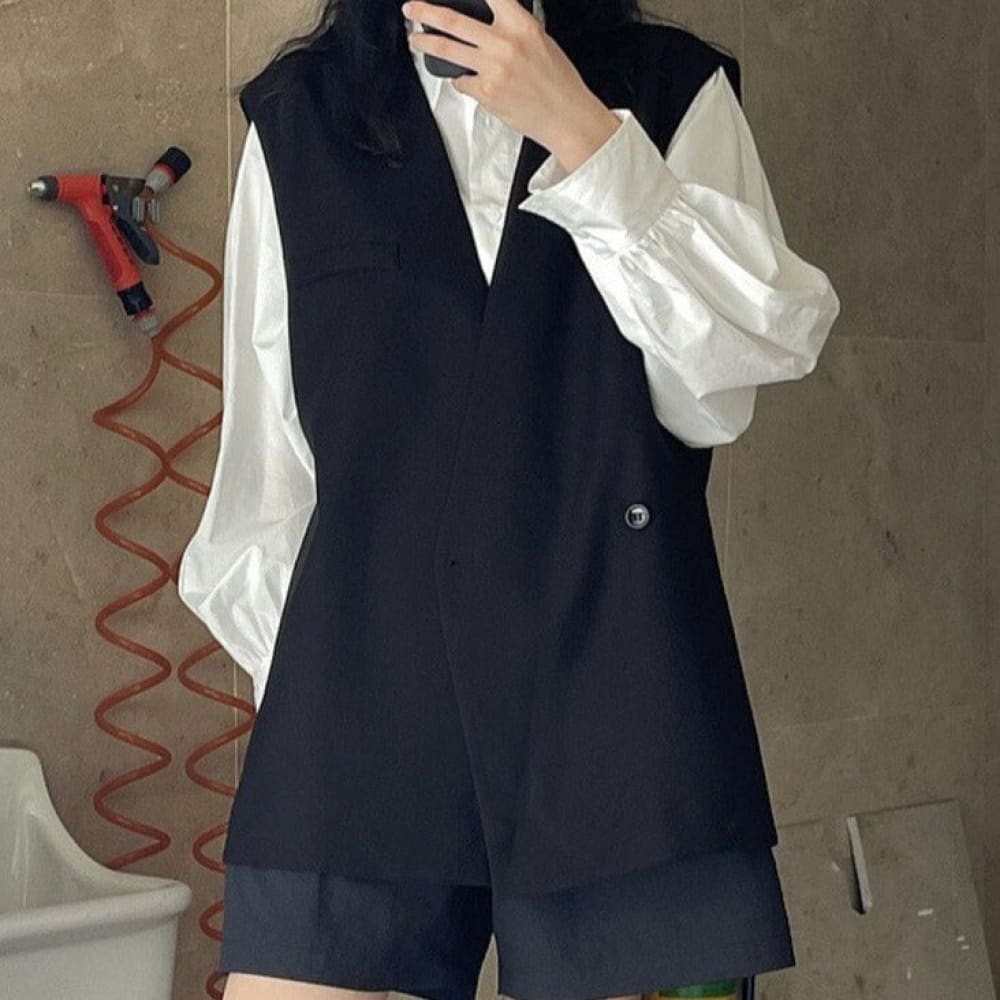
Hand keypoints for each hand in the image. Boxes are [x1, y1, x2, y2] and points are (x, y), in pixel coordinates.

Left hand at [401, 0, 621, 171]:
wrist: (566, 117)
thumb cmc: (558, 83)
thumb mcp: (541, 42)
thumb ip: (513, 29)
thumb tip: (490, 23)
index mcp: (521, 24)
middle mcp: (504, 43)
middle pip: (453, 21)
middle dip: (425, 12)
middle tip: (412, 9)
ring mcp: (492, 68)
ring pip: (447, 50)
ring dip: (426, 43)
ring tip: (416, 40)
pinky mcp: (485, 93)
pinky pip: (462, 81)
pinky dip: (461, 80)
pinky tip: (467, 80)